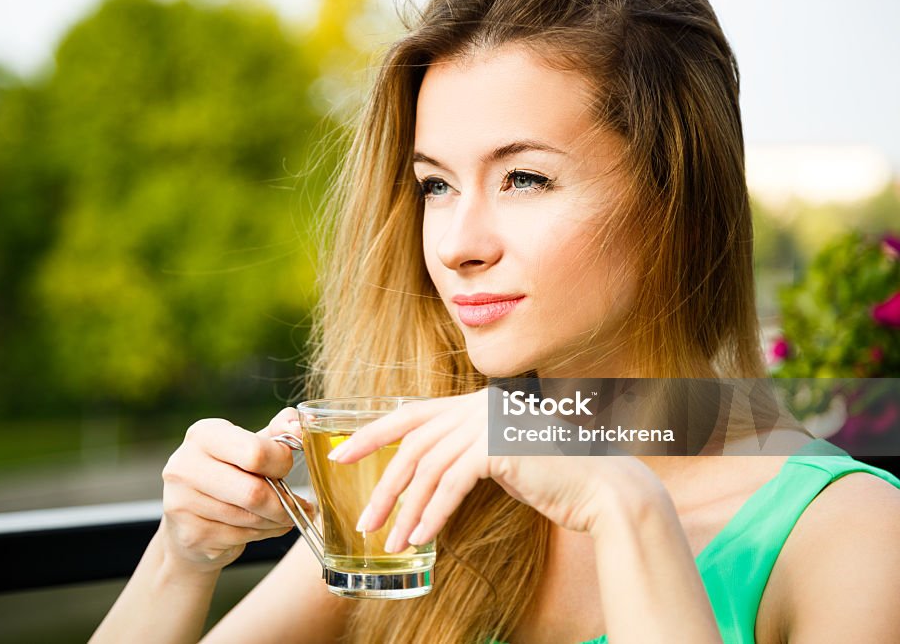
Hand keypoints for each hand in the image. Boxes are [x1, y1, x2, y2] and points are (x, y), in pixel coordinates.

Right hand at [159, 408, 314, 572]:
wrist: (189, 518)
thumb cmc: (228, 473)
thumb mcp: (249, 444)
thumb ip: (278, 431)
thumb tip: (301, 426)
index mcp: (204, 435)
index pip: (254, 452)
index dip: (281, 462)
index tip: (287, 467)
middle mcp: (186, 466)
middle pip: (253, 492)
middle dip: (284, 502)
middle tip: (297, 503)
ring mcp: (183, 502)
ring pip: (251, 518)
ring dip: (277, 520)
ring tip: (284, 516)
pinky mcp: (190, 534)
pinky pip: (242, 537)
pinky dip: (264, 533)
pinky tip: (264, 526)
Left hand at [326, 388, 662, 552]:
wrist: (603, 489)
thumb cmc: (554, 479)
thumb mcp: (501, 460)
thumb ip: (466, 456)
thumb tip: (424, 478)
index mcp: (475, 404)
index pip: (411, 414)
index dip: (372, 434)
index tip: (340, 454)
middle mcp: (478, 406)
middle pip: (412, 444)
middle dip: (384, 485)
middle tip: (364, 519)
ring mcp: (488, 422)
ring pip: (427, 467)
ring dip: (406, 509)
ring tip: (390, 540)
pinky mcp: (498, 447)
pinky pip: (451, 484)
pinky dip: (433, 513)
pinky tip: (421, 537)